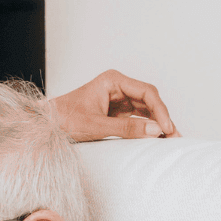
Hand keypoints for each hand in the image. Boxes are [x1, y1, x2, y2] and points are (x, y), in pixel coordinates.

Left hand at [50, 70, 178, 141]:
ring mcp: (118, 99)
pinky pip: (137, 118)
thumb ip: (125, 129)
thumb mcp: (95, 126)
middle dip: (162, 118)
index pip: (146, 92)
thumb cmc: (64, 120)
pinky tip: (157, 139)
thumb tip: (155, 131)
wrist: (45, 125)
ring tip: (170, 140)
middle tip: (174, 137)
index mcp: (112, 80)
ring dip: (157, 124)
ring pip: (146, 110)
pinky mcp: (116, 112)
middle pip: (149, 100)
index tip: (166, 128)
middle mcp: (118, 87)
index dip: (160, 110)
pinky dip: (147, 128)